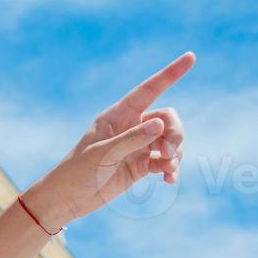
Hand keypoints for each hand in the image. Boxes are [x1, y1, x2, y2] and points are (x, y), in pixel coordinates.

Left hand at [26, 51, 194, 230]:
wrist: (66, 200)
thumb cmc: (77, 172)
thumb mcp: (102, 155)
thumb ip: (131, 140)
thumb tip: (160, 124)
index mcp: (117, 116)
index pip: (148, 90)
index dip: (170, 74)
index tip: (191, 57)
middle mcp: (130, 127)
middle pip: (166, 119)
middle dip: (175, 133)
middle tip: (169, 152)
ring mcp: (137, 147)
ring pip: (169, 140)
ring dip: (175, 152)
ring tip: (169, 168)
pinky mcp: (140, 166)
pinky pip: (164, 162)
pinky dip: (171, 168)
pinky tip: (170, 179)